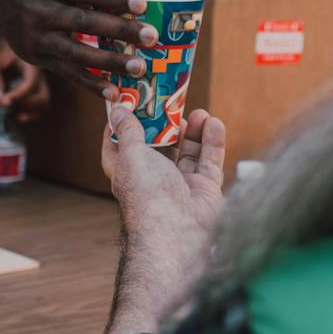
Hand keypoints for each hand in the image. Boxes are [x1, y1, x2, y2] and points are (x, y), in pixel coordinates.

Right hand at [0, 0, 158, 98]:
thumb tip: (135, 2)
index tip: (142, 4)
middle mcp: (40, 11)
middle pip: (84, 23)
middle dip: (120, 31)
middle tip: (151, 37)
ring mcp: (37, 37)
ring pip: (77, 53)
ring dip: (110, 63)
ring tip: (139, 68)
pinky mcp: (37, 58)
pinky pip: (68, 73)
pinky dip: (91, 84)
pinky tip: (113, 92)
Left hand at [0, 22, 50, 119]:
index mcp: (28, 61)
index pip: (31, 83)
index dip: (18, 96)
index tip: (2, 101)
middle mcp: (36, 72)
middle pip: (42, 96)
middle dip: (25, 105)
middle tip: (5, 104)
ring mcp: (35, 80)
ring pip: (43, 102)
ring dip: (29, 111)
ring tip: (11, 111)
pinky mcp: (31, 88)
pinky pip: (38, 104)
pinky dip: (29, 112)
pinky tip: (16, 114)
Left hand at [101, 104, 227, 330]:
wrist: (177, 233)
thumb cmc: (146, 196)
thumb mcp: (131, 155)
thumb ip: (129, 131)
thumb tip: (118, 110)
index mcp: (129, 173)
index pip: (119, 147)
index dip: (121, 126)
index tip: (126, 104)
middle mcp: (153, 179)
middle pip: (160, 146)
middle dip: (167, 123)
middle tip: (174, 101)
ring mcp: (181, 185)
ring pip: (188, 152)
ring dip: (193, 131)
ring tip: (198, 112)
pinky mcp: (204, 189)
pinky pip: (209, 161)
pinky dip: (212, 142)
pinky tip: (214, 123)